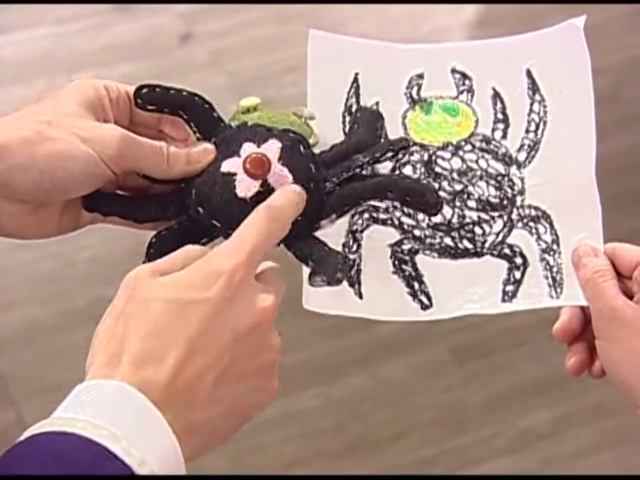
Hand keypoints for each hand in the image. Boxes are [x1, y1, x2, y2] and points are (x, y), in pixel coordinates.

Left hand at [0, 79, 215, 238]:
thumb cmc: (30, 149)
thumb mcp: (110, 144)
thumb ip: (161, 155)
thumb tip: (199, 156)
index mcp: (108, 104)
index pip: (162, 116)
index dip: (188, 134)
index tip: (209, 153)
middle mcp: (108, 135)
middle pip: (159, 151)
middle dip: (180, 167)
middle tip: (203, 181)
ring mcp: (103, 169)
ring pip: (149, 181)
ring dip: (167, 192)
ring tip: (189, 200)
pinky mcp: (98, 200)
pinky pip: (135, 207)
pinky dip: (152, 214)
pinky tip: (169, 216)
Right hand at [85, 185, 305, 460]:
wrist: (135, 421)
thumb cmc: (132, 357)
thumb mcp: (141, 286)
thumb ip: (186, 260)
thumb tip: (209, 257)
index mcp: (225, 275)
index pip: (266, 227)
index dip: (283, 207)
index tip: (294, 198)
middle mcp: (256, 307)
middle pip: (268, 279)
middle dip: (245, 286)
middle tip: (209, 309)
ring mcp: (266, 346)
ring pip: (262, 322)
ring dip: (240, 329)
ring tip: (198, 351)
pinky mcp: (268, 381)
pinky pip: (261, 358)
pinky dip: (242, 361)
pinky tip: (210, 373)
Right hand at [552, 242, 639, 406]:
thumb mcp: (612, 318)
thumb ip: (594, 280)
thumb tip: (583, 253)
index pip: (612, 256)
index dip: (584, 275)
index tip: (568, 294)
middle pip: (607, 290)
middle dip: (581, 317)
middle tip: (567, 333)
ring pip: (610, 317)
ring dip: (586, 341)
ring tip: (581, 361)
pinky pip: (621, 337)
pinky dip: (604, 353)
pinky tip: (599, 369)